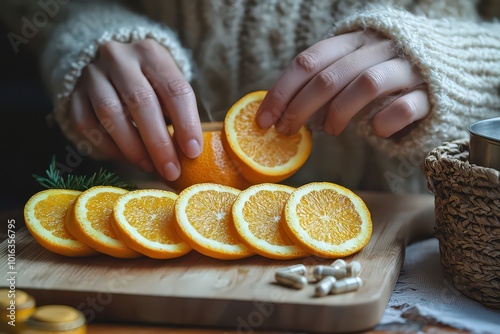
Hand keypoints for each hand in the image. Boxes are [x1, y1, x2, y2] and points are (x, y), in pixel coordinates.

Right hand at [69, 39, 201, 180]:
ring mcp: (91, 74)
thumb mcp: (169, 86)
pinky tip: (125, 158)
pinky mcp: (73, 93)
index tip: (193, 152)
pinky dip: (107, 146)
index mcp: (151, 53)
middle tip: (171, 170)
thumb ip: (178, 114)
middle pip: (141, 102)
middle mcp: (119, 57)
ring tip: (149, 166)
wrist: (112, 65)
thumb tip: (187, 153)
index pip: (174, 90)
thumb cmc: (150, 82)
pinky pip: (86, 124)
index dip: (186, 123)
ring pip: (109, 113)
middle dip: (158, 142)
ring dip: (132, 147)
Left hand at [256, 30, 428, 137]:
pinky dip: (384, 120)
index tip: (263, 120)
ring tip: (329, 131)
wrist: (447, 67)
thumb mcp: (352, 68)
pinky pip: (404, 106)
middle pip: (330, 76)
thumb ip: (324, 82)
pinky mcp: (430, 92)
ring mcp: (407, 68)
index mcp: (353, 40)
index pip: (309, 61)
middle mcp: (378, 48)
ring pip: (366, 85)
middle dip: (300, 107)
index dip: (282, 91)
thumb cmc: (386, 73)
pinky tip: (374, 130)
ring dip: (339, 112)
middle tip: (286, 132)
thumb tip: (284, 113)